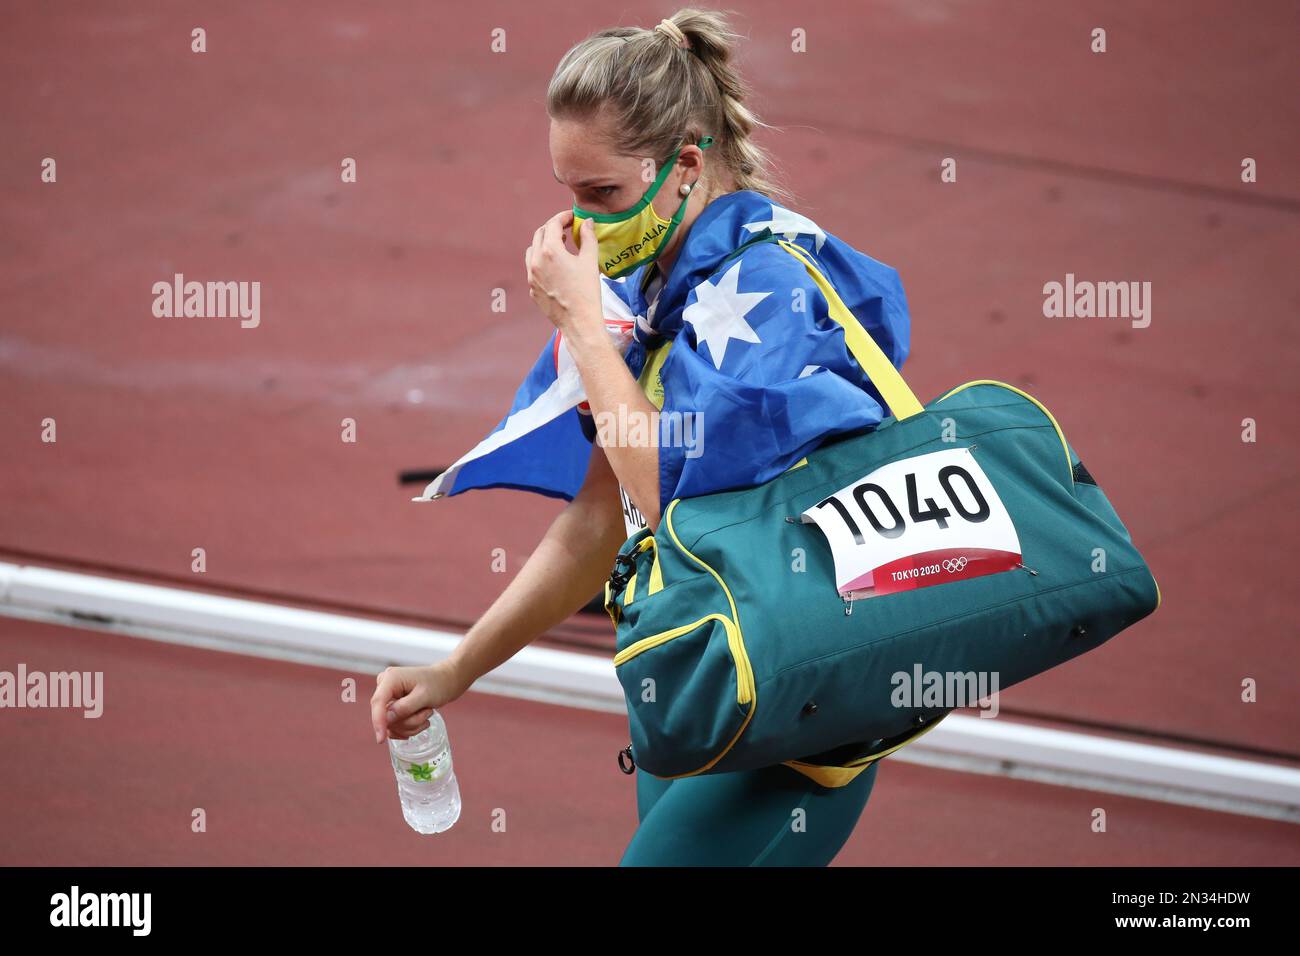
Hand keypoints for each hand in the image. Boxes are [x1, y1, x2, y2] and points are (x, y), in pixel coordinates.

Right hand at [370, 660, 467, 742]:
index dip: (378, 722)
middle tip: (427, 712)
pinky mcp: (391, 707)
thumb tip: (386, 720)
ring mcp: (388, 698)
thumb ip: (405, 707)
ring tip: (427, 711)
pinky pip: (395, 727)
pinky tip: (421, 718)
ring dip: (412, 724)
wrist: (445, 682)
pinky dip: (410, 727)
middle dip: (408, 721)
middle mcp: (385, 687)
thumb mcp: (425, 696)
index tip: (381, 740)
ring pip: (392, 725)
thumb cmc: (438, 684)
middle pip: (386, 717)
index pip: (377, 702)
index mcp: (390, 678)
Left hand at [525, 209, 603, 339]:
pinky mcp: (531, 289)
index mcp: (550, 251)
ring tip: (559, 246)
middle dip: (553, 228)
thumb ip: (588, 238)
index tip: (572, 217)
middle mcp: (536, 261)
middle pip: (540, 234)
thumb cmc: (587, 292)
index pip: (553, 224)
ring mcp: (531, 276)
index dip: (563, 217)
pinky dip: (542, 261)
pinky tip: (555, 267)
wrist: (578, 323)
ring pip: (532, 251)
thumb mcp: (590, 262)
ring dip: (544, 244)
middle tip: (567, 228)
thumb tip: (587, 223)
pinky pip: (533, 269)